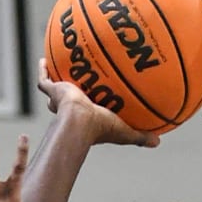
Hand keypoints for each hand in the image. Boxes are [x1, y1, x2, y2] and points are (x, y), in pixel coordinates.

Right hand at [37, 58, 159, 146]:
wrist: (79, 122)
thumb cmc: (100, 128)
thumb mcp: (124, 131)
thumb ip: (139, 135)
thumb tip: (158, 142)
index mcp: (85, 119)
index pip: (86, 113)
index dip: (89, 108)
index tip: (94, 104)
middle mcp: (70, 109)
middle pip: (67, 102)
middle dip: (68, 94)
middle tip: (74, 84)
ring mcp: (60, 99)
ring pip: (55, 89)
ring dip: (56, 80)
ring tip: (58, 67)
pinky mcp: (53, 90)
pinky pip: (44, 79)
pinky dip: (43, 70)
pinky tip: (44, 59)